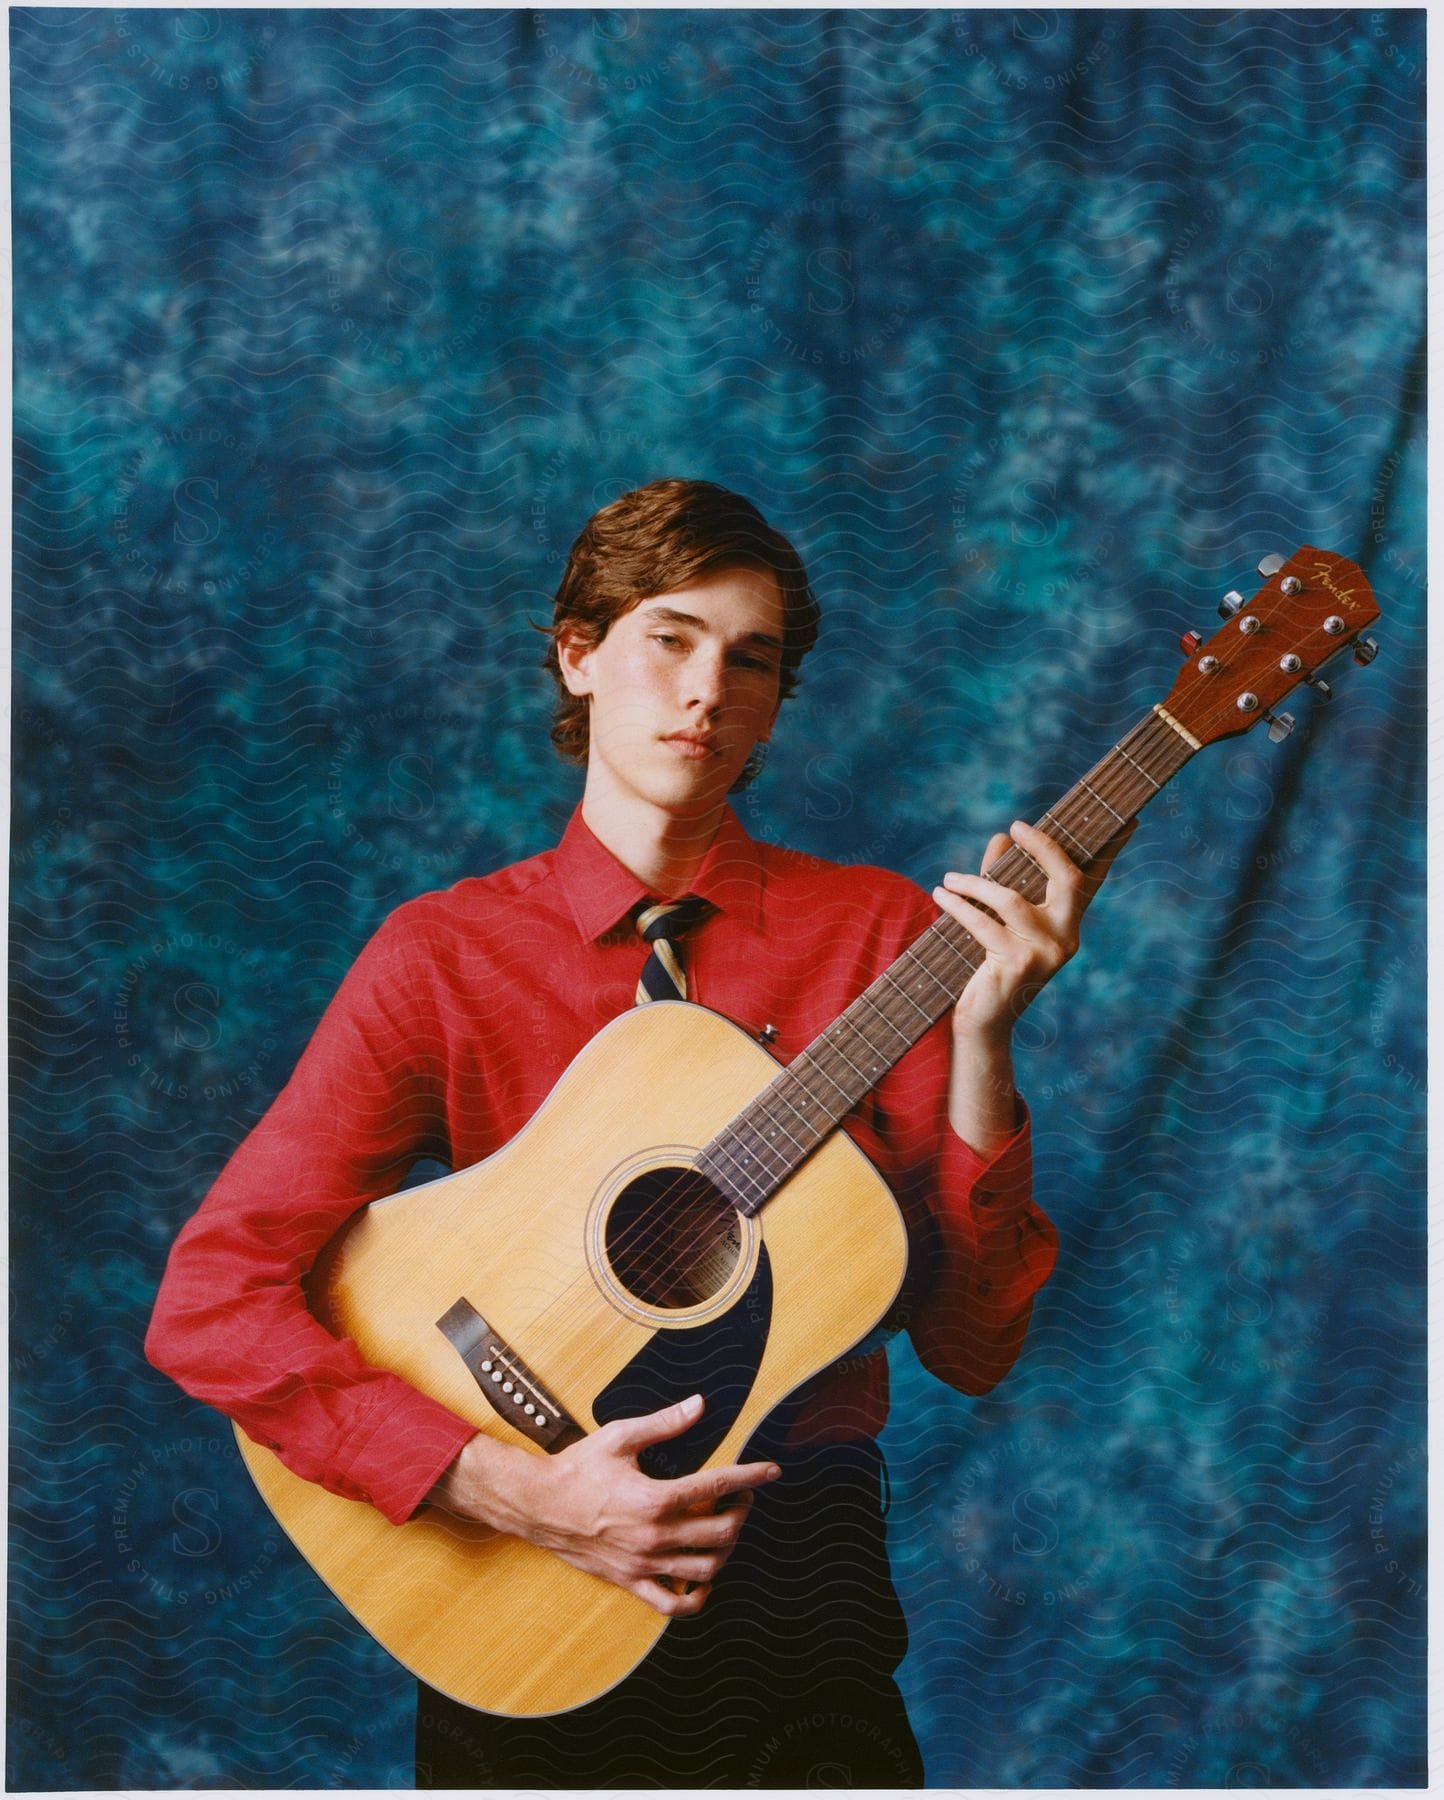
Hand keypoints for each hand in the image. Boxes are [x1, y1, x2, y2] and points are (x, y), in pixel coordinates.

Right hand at [427, 1393, 780, 1615]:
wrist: (539, 1505)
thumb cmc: (578, 1468)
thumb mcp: (621, 1436)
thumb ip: (664, 1423)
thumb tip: (698, 1405)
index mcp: (655, 1498)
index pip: (717, 1488)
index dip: (750, 1476)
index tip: (770, 1471)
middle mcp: (654, 1535)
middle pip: (720, 1532)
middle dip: (742, 1512)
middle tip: (744, 1496)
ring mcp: (644, 1563)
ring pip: (704, 1569)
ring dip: (726, 1550)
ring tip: (726, 1529)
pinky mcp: (631, 1581)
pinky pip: (671, 1604)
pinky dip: (695, 1598)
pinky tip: (703, 1579)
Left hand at [934, 817, 1135, 1045]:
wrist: (984, 1022)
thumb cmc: (991, 967)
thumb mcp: (999, 920)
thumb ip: (1001, 879)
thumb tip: (1001, 837)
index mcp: (1067, 925)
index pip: (1092, 881)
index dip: (1110, 851)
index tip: (1129, 821)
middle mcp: (1065, 937)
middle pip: (1068, 879)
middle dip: (1045, 846)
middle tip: (1017, 826)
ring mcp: (1045, 952)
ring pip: (1012, 900)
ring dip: (975, 884)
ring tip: (950, 879)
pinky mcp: (1018, 965)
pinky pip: (984, 924)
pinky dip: (959, 906)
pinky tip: (942, 895)